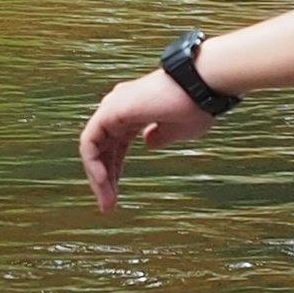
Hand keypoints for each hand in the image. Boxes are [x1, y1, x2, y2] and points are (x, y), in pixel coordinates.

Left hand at [78, 68, 217, 212]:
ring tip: (107, 202)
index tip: (116, 197)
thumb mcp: (178, 129)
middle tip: (108, 206)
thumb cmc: (198, 104)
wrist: (204, 86)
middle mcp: (120, 107)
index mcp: (134, 112)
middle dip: (104, 179)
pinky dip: (92, 164)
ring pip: (92, 147)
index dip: (114, 172)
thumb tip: (147, 143)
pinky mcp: (111, 110)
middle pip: (102, 148)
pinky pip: (90, 142)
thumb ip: (160, 136)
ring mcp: (113, 106)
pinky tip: (103, 183)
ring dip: (97, 176)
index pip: (115, 146)